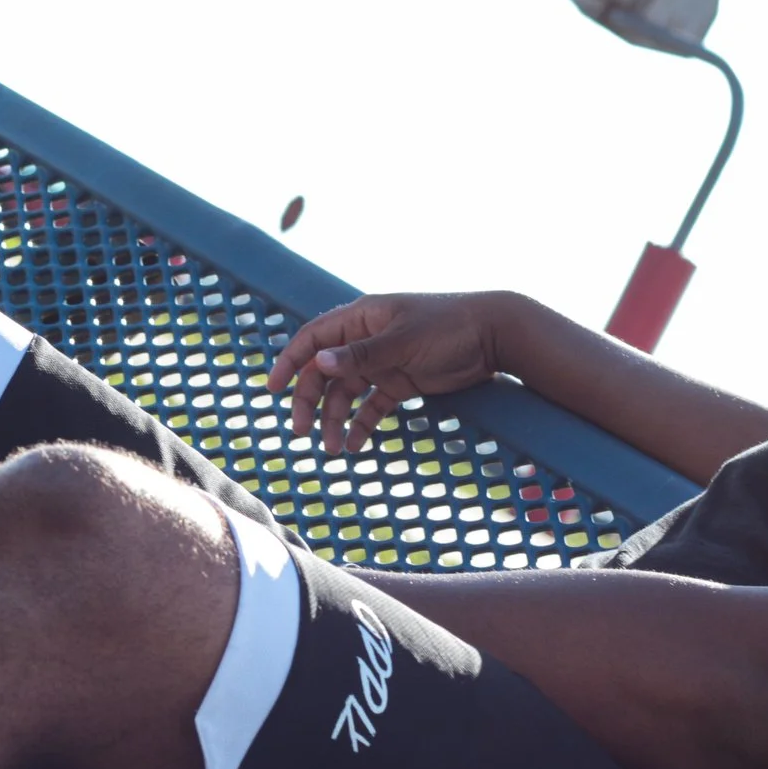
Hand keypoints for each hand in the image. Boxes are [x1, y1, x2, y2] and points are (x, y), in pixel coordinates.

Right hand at [265, 292, 509, 452]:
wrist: (495, 335)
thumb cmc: (449, 327)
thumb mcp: (404, 340)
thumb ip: (362, 354)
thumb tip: (319, 363)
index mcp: (362, 319)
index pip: (313, 339)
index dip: (290, 362)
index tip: (272, 389)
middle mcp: (367, 340)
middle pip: (325, 372)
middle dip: (310, 401)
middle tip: (302, 431)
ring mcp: (383, 362)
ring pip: (346, 394)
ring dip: (335, 419)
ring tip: (332, 449)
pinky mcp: (401, 382)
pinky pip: (372, 406)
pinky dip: (361, 425)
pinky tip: (354, 445)